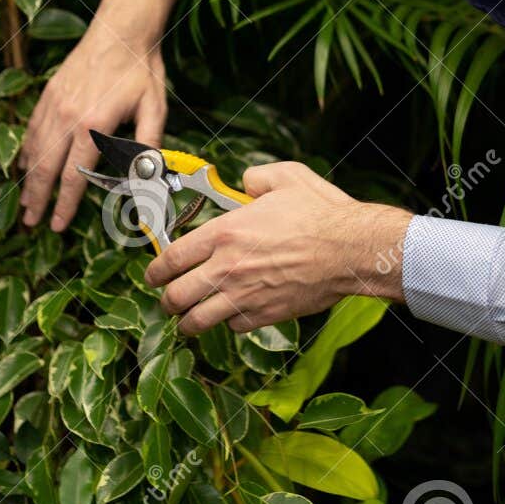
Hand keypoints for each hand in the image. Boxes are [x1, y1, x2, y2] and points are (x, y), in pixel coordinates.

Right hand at [20, 0, 175, 230]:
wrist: (121, 27)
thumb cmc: (141, 69)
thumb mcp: (154, 107)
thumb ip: (148, 145)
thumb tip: (145, 180)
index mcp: (93, 124)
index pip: (74, 175)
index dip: (66, 204)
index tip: (58, 225)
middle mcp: (67, 116)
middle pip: (45, 167)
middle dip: (37, 199)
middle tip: (31, 222)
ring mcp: (53, 103)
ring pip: (33, 150)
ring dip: (28, 179)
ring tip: (25, 203)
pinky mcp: (48, 93)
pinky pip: (31, 128)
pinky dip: (26, 150)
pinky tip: (23, 166)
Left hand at [144, 161, 412, 334]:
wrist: (351, 250)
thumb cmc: (321, 213)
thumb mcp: (286, 176)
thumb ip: (256, 176)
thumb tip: (244, 182)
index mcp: (225, 233)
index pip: (170, 258)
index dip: (154, 271)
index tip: (153, 274)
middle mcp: (227, 268)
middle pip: (175, 297)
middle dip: (166, 300)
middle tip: (169, 299)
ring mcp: (244, 296)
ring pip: (197, 321)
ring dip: (188, 322)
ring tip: (188, 320)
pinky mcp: (265, 315)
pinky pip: (233, 327)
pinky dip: (229, 324)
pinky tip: (233, 316)